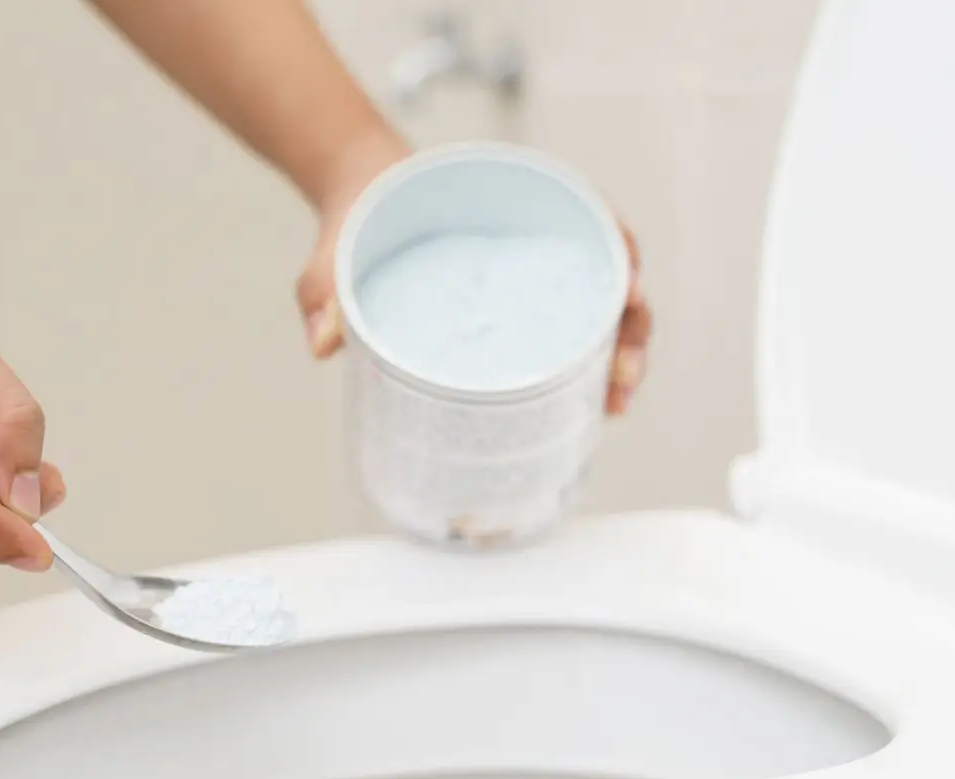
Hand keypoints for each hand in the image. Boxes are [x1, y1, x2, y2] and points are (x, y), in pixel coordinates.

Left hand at [294, 137, 652, 415]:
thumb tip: (322, 344)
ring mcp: (531, 273)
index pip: (595, 219)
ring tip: (613, 405)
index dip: (624, 257)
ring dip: (618, 355)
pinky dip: (582, 364)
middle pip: (612, 273)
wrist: (357, 197)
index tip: (631, 295)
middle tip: (621, 382)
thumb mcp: (338, 242)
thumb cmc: (358, 211)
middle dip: (631, 330)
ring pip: (597, 309)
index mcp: (511, 200)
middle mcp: (535, 235)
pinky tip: (586, 406)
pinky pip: (564, 330)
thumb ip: (325, 283)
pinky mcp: (517, 303)